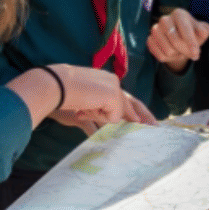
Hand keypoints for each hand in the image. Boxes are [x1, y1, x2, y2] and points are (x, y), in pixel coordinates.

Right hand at [7, 64, 156, 128]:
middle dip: (145, 118)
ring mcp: (113, 89)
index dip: (136, 110)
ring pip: (117, 115)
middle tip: (155, 128)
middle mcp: (113, 82)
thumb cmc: (62, 96)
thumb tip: (106, 127)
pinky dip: (99, 119)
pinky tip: (85, 109)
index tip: (145, 121)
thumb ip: (97, 112)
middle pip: (133, 104)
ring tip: (90, 112)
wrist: (53, 85)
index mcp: (107, 81)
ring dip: (102, 118)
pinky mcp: (112, 97)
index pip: (126, 97)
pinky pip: (111, 119)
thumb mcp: (83, 106)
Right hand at [147, 8, 208, 72]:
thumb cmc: (193, 34)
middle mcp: (164, 19)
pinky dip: (169, 59)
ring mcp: (155, 29)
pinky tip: (173, 54)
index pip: (184, 29)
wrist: (180, 39)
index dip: (191, 42)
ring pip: (167, 50)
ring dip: (177, 55)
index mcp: (179, 14)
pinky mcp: (150, 40)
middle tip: (193, 54)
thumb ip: (204, 30)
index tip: (196, 53)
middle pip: (175, 41)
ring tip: (182, 51)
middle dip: (186, 51)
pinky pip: (159, 55)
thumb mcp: (202, 31)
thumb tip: (202, 32)